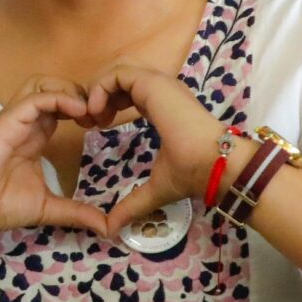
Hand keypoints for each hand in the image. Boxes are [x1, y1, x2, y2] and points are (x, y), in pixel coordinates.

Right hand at [0, 77, 110, 241]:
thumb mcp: (48, 208)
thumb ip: (76, 212)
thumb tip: (107, 227)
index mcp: (34, 136)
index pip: (60, 107)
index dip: (83, 108)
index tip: (101, 124)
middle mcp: (24, 123)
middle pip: (52, 86)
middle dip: (79, 92)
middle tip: (97, 114)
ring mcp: (14, 120)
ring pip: (41, 83)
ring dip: (68, 90)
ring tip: (87, 110)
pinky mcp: (6, 122)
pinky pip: (34, 98)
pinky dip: (58, 98)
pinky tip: (77, 111)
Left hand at [80, 64, 225, 237]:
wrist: (214, 164)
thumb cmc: (191, 172)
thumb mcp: (154, 189)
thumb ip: (132, 204)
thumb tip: (111, 229)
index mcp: (161, 107)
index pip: (127, 93)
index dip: (107, 105)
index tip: (95, 128)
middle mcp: (159, 91)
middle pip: (119, 79)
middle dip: (98, 96)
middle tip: (88, 122)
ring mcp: (158, 84)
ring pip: (116, 72)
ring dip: (97, 92)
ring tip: (90, 118)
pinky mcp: (153, 83)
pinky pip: (118, 74)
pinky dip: (101, 89)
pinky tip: (97, 113)